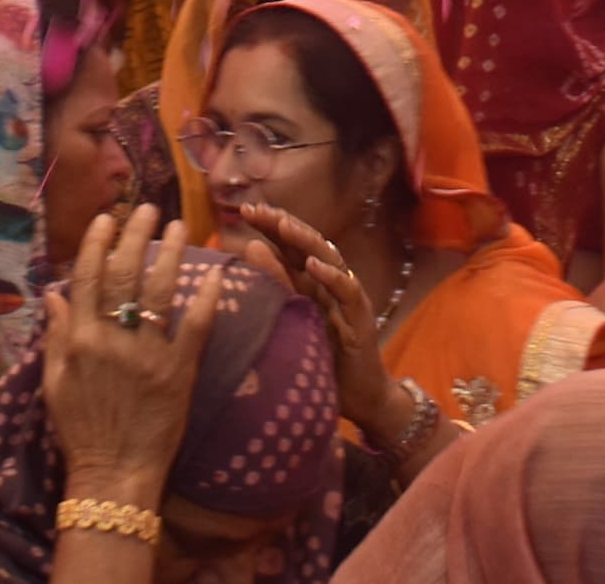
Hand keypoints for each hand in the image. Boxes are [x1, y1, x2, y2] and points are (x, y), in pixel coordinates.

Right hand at [43, 205, 218, 500]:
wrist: (113, 473)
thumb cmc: (80, 431)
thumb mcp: (55, 384)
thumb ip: (55, 336)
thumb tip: (54, 293)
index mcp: (79, 340)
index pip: (87, 278)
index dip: (98, 243)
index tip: (107, 217)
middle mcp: (112, 339)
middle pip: (125, 274)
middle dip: (135, 235)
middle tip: (147, 207)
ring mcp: (147, 353)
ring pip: (159, 291)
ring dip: (171, 253)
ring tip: (180, 225)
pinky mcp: (178, 372)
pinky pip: (194, 327)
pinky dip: (204, 298)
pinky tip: (217, 273)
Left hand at [225, 200, 393, 425]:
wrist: (359, 396)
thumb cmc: (321, 357)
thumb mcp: (290, 318)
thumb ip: (275, 284)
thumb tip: (249, 247)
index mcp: (309, 281)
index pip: (289, 244)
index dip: (270, 224)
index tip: (244, 209)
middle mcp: (328, 281)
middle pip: (306, 243)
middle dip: (282, 223)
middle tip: (256, 210)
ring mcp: (346, 296)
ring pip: (328, 258)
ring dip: (305, 240)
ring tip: (283, 225)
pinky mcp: (360, 317)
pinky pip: (347, 290)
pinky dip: (331, 276)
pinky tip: (314, 265)